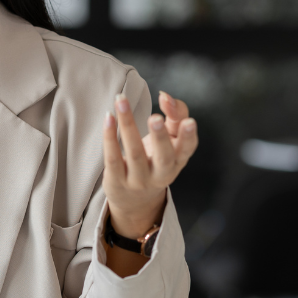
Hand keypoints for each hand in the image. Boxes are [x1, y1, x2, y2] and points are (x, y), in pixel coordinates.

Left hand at [103, 91, 197, 238]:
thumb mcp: (170, 139)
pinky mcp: (117, 181)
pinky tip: (109, 117)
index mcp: (177, 161)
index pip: (186, 149)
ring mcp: (138, 180)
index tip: (189, 122)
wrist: (135, 201)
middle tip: (155, 118)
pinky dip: (110, 137)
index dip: (188, 137)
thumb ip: (175, 114)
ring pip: (134, 153)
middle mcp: (161, 174)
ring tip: (121, 101)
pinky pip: (113, 158)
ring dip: (128, 125)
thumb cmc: (155, 160)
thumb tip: (165, 96)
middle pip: (163, 157)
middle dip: (160, 137)